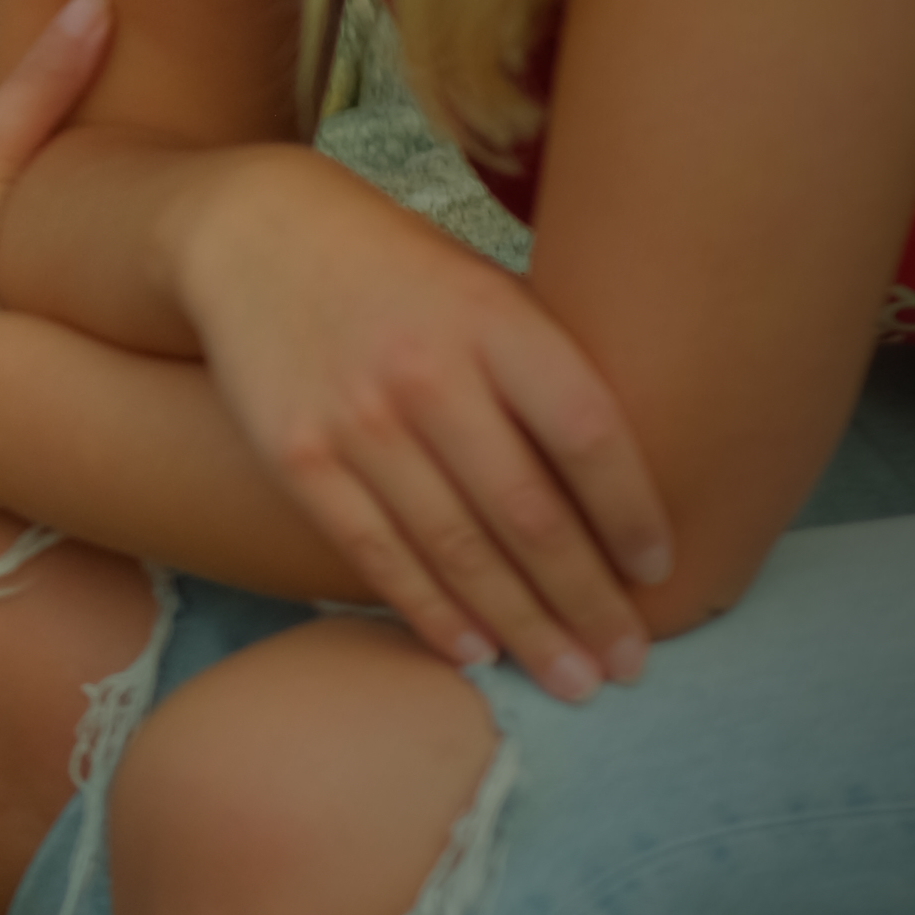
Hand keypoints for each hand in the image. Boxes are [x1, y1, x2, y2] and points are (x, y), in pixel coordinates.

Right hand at [168, 141, 669, 697]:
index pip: (586, 436)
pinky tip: (476, 652)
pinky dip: (430, 610)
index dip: (633, 514)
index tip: (660, 573)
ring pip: (457, 549)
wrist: (253, 235)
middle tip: (627, 664)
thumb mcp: (484, 287)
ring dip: (522, 627)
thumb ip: (544, 371)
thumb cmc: (398, 271)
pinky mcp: (298, 458)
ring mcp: (356, 421)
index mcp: (492, 320)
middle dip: (586, 601)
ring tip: (570, 680)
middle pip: (528, 513)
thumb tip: (627, 487)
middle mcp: (426, 373)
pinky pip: (377, 553)